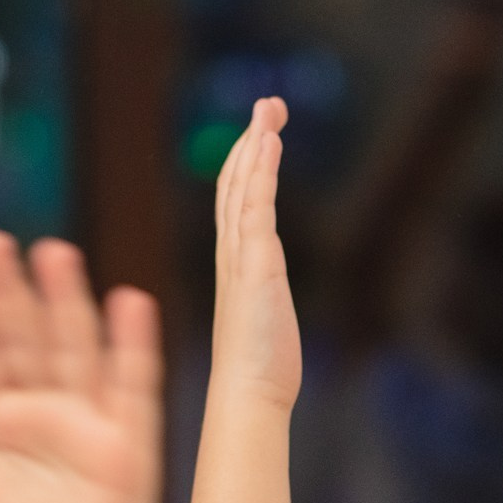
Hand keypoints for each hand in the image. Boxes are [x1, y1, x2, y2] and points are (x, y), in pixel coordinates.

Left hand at [0, 232, 162, 502]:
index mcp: (6, 425)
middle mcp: (50, 416)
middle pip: (29, 338)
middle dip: (11, 291)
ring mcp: (92, 428)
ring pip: (77, 351)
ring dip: (67, 302)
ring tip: (51, 252)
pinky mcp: (130, 450)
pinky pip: (134, 390)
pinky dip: (134, 348)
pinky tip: (129, 302)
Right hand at [209, 98, 301, 410]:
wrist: (248, 396)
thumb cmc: (260, 371)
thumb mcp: (264, 323)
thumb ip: (264, 303)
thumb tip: (267, 308)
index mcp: (235, 266)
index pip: (235, 204)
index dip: (245, 166)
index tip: (260, 136)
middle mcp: (233, 255)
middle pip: (235, 185)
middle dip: (250, 141)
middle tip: (268, 105)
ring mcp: (240, 258)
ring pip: (243, 187)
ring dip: (256, 144)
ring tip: (270, 108)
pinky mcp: (255, 266)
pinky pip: (255, 207)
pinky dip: (261, 173)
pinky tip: (269, 143)